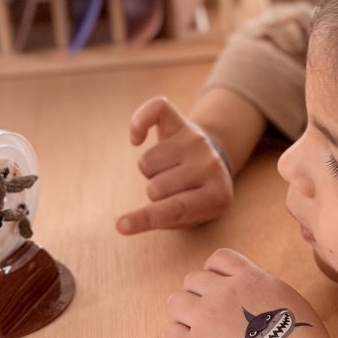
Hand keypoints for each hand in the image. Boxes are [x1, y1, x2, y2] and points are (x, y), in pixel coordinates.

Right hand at [117, 96, 232, 234]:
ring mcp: (196, 141)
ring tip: (168, 169)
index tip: (121, 226)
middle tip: (172, 188)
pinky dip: (139, 121)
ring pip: (147, 162)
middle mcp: (210, 166)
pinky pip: (155, 111)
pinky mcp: (183, 122)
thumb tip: (121, 224)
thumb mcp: (191, 216)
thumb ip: (163, 219)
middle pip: (155, 188)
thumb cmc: (194, 196)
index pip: (175, 209)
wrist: (215, 164)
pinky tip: (136, 138)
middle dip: (155, 193)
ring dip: (151, 170)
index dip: (145, 218)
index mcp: (216, 196)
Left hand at [164, 248, 337, 337]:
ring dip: (185, 316)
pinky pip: (169, 334)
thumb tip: (249, 294)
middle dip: (200, 297)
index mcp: (250, 278)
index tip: (221, 292)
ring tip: (202, 336)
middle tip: (213, 321)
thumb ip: (262, 290)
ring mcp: (206, 319)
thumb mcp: (289, 299)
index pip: (218, 259)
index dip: (216, 275)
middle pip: (192, 280)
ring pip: (175, 303)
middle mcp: (223, 292)